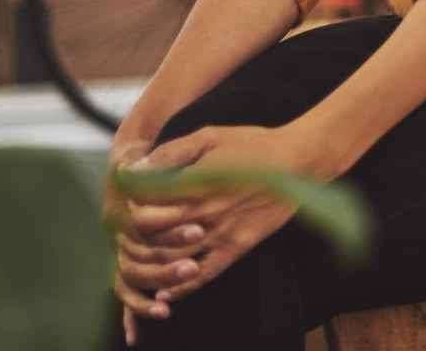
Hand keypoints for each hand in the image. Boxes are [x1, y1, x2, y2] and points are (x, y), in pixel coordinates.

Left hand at [113, 124, 312, 332]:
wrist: (295, 162)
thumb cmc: (251, 144)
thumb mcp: (210, 135)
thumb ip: (172, 152)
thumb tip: (138, 166)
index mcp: (196, 182)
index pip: (146, 200)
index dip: (131, 197)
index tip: (130, 192)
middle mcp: (204, 212)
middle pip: (153, 231)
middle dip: (136, 226)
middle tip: (132, 219)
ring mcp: (220, 235)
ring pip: (172, 258)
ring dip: (151, 257)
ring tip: (141, 249)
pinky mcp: (236, 249)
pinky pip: (202, 277)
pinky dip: (180, 287)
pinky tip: (165, 290)